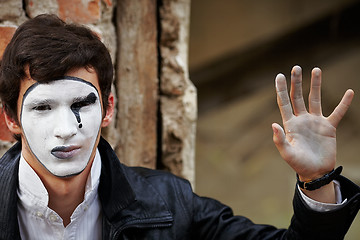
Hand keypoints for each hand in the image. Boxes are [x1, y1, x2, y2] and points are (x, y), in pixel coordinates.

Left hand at [272, 66, 353, 180]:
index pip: (284, 102)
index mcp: (290, 124)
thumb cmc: (298, 164)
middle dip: (297, 82)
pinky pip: (337, 112)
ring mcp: (315, 122)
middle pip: (298, 96)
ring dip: (315, 85)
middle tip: (296, 67)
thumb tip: (273, 124)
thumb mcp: (287, 153)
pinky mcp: (329, 127)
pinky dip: (343, 103)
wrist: (316, 172)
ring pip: (315, 99)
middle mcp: (301, 119)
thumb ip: (280, 139)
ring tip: (316, 69)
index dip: (281, 89)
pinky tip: (349, 92)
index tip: (279, 75)